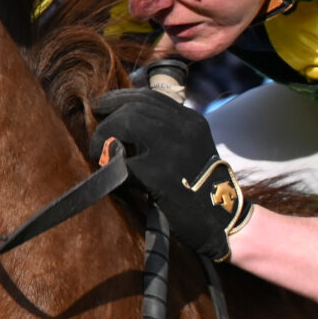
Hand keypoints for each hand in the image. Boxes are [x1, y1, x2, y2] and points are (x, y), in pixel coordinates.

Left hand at [88, 88, 250, 261]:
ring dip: (103, 137)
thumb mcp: (189, 148)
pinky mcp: (159, 176)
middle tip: (98, 137)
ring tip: (100, 154)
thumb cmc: (199, 188)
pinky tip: (110, 174)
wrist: (219, 221)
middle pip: (133, 108)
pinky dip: (111, 166)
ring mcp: (173, 150)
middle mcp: (185, 129)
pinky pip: (122, 161)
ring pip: (126, 123)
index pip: (150, 97)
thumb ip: (164, 132)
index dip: (120, 98)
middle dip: (108, 119)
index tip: (101, 105)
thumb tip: (123, 121)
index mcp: (191, 121)